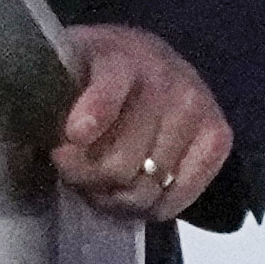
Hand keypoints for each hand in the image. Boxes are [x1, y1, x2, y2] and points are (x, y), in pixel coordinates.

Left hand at [51, 22, 231, 223]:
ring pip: (149, 184)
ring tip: (98, 188)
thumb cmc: (93, 73)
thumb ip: (51, 100)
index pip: (109, 86)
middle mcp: (163, 78)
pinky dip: (154, 207)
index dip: (94, 112)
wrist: (148, 60)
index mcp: (116, 56)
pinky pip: (183, 193)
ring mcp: (196, 106)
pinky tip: (135, 200)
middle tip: (70, 174)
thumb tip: (45, 148)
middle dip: (86, 177)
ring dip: (116, 197)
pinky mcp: (219, 135)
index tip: (75, 135)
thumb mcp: (65, 71)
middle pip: (122, 158)